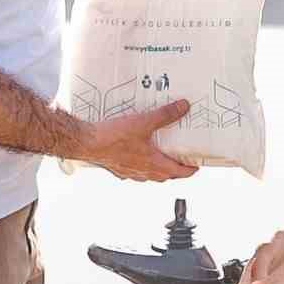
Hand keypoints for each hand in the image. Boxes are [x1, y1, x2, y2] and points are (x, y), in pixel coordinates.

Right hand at [82, 100, 198, 181]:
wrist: (87, 143)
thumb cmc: (112, 138)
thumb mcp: (144, 122)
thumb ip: (165, 115)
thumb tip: (182, 108)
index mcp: (152, 163)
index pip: (178, 172)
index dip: (189, 170)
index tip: (196, 167)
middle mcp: (142, 171)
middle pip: (165, 176)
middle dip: (175, 170)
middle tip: (181, 162)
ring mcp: (128, 171)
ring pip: (149, 175)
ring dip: (158, 169)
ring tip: (161, 158)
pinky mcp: (117, 167)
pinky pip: (133, 170)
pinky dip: (140, 165)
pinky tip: (136, 156)